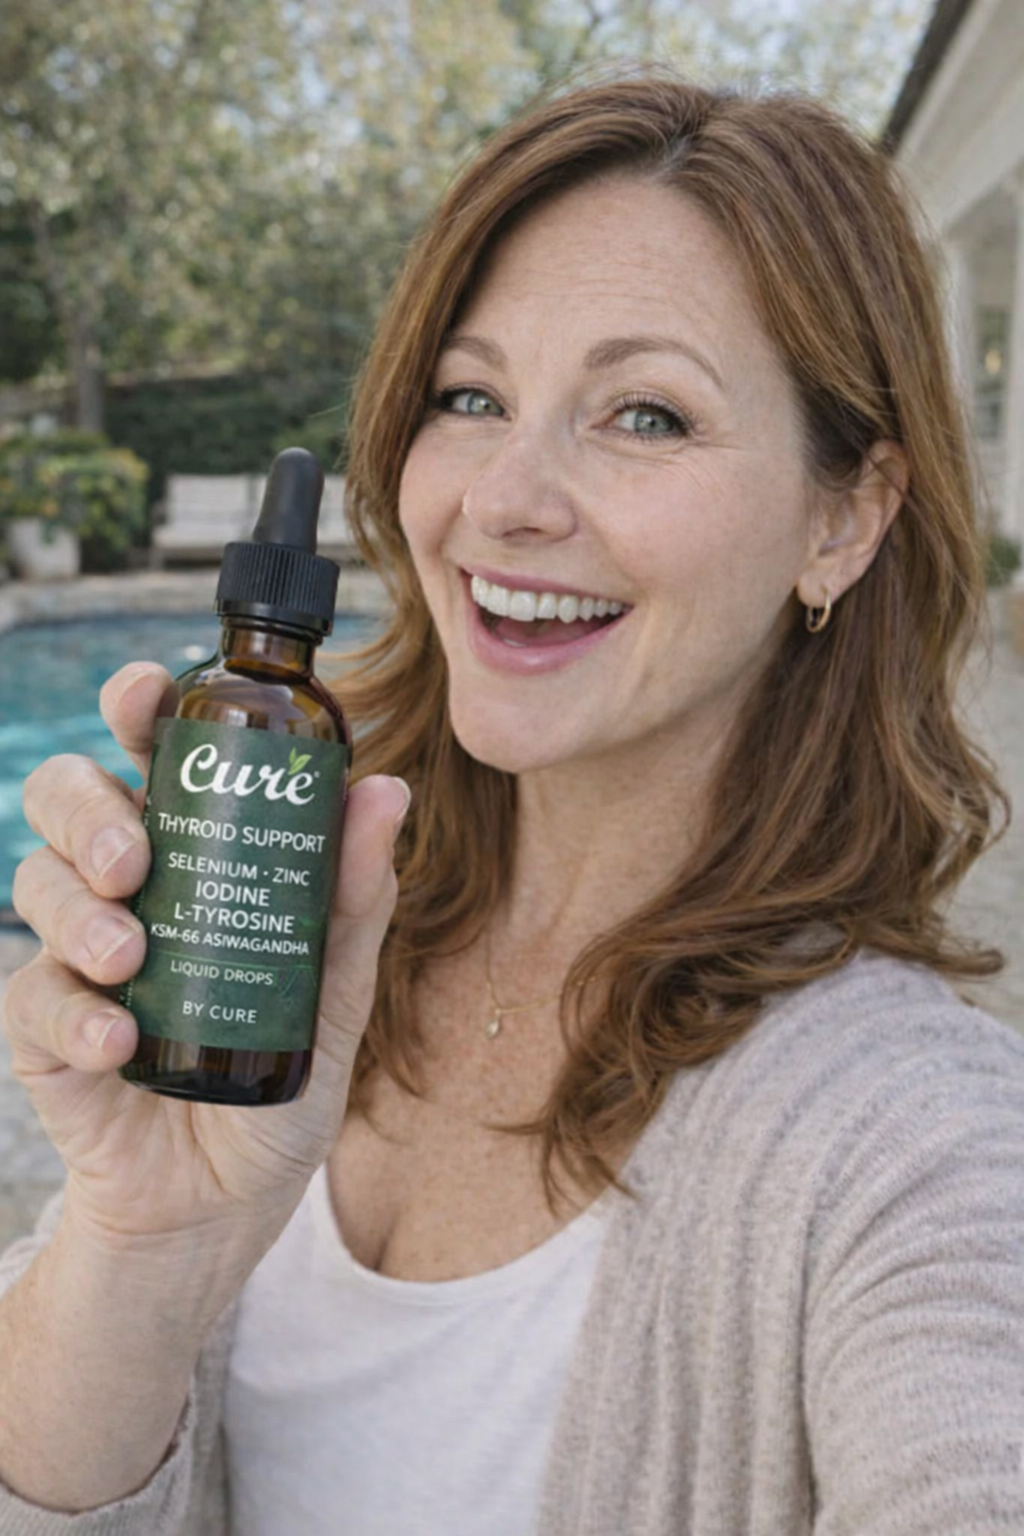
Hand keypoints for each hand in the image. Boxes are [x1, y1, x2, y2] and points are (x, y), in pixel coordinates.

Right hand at [5, 661, 408, 1262]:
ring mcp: (76, 957)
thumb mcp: (335, 993)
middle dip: (89, 807)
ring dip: (77, 907)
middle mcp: (123, 889)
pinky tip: (117, 1040)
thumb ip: (352, 899)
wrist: (226, 1206)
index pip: (147, 757)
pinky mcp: (43, 1033)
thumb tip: (385, 789)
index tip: (145, 691)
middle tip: (137, 855)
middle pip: (67, 798)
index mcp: (190, 854)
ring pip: (35, 881)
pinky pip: (30, 998)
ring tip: (129, 951)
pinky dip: (71, 1011)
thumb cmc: (278, 1079)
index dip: (134, 708)